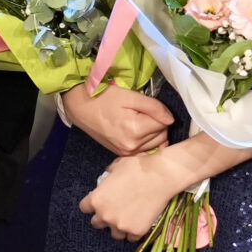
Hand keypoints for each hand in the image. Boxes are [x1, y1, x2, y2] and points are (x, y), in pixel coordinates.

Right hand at [59, 83, 173, 156]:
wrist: (81, 108)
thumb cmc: (104, 98)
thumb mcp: (130, 96)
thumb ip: (154, 107)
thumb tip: (171, 119)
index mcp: (135, 129)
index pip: (164, 123)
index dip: (160, 113)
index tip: (148, 107)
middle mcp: (132, 146)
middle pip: (162, 135)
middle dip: (158, 124)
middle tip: (143, 113)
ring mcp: (127, 153)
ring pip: (156, 144)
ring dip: (153, 134)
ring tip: (139, 122)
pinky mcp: (123, 154)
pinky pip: (145, 151)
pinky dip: (146, 143)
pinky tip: (138, 133)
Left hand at [78, 149, 183, 240]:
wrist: (160, 176)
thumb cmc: (137, 167)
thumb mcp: (116, 167)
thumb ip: (107, 177)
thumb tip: (107, 179)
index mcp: (96, 199)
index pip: (84, 208)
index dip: (91, 205)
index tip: (99, 203)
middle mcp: (105, 215)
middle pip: (96, 223)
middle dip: (104, 218)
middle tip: (114, 211)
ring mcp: (121, 225)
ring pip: (115, 234)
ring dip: (119, 227)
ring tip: (128, 219)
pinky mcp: (136, 231)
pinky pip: (131, 237)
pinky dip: (134, 231)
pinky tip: (139, 222)